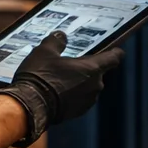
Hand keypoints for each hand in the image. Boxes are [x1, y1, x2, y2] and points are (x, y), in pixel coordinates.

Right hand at [0, 31, 124, 146]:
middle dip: (85, 68)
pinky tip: (56, 92)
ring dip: (78, 82)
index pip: (113, 58)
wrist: (30, 106)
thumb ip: (56, 41)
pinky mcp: (78, 113)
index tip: (117, 50)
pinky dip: (72, 94)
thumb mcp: (44, 52)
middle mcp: (95, 86)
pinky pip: (79, 99)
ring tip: (58, 78)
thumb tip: (61, 35)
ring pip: (87, 87)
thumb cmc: (40, 76)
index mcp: (92, 68)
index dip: (115, 52)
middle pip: (97, 72)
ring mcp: (88, 101)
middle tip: (69, 63)